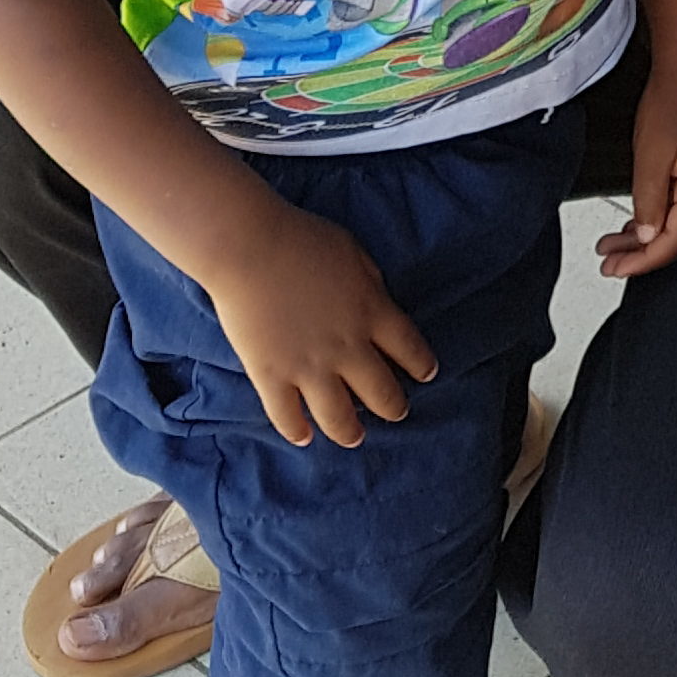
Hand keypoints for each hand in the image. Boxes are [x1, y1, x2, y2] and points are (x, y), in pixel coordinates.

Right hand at [207, 209, 437, 447]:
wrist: (250, 248)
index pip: (410, 349)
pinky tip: (303, 437)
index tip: (426, 375)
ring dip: (350, 431)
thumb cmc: (303, 239)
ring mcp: (309, 366)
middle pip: (381, 391)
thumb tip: (377, 302)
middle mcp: (347, 347)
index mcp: (373, 312)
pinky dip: (295, 430)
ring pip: (339, 417)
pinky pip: (286, 415)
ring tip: (355, 437)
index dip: (421, 365)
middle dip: (393, 407)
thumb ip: (371, 283)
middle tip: (397, 413)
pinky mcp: (271, 375)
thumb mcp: (354, 252)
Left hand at [601, 72, 676, 278]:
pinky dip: (654, 223)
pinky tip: (633, 228)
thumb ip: (649, 202)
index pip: (674, 241)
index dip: (643, 261)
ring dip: (645, 241)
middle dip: (642, 257)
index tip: (615, 268)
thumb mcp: (651, 157)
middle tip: (608, 264)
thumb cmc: (673, 104)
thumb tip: (648, 238)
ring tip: (612, 248)